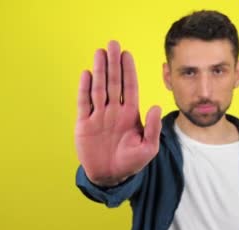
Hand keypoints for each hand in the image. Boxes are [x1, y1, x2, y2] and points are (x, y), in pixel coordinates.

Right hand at [75, 40, 161, 186]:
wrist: (110, 177)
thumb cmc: (131, 163)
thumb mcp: (148, 148)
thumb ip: (152, 128)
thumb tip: (155, 106)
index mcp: (130, 115)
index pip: (130, 87)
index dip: (128, 71)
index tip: (127, 54)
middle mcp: (114, 111)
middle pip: (114, 83)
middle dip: (113, 64)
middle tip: (113, 44)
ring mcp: (98, 116)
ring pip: (99, 88)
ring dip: (100, 71)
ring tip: (100, 53)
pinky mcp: (84, 124)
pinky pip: (84, 103)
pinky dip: (84, 89)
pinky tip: (87, 74)